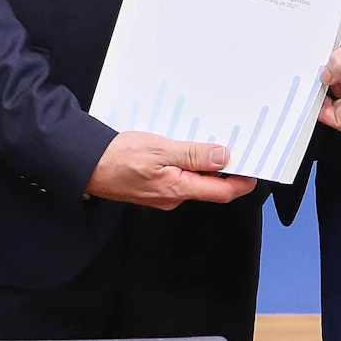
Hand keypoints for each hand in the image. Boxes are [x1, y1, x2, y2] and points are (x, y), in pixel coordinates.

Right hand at [85, 132, 257, 209]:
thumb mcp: (160, 149)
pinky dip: (186, 164)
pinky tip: (182, 148)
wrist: (85, 165)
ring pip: (192, 181)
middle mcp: (172, 197)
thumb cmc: (118, 157)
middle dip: (224, 171)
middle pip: (208, 187)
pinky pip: (177, 178)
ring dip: (203, 165)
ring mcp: (161, 194)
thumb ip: (192, 155)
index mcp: (178, 189)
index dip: (241, 183)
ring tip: (210, 142)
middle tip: (236, 148)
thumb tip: (223, 158)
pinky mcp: (151, 187)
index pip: (220, 192)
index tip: (255, 170)